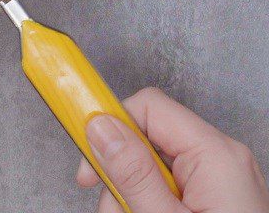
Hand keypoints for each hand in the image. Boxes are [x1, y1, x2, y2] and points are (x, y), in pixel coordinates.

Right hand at [76, 87, 268, 211]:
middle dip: (120, 170)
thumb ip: (132, 173)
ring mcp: (222, 179)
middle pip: (148, 136)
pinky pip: (171, 186)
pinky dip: (151, 203)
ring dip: (132, 193)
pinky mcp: (218, 198)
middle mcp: (222, 158)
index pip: (149, 107)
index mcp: (215, 154)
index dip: (112, 125)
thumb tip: (100, 126)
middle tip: (111, 207)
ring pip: (155, 165)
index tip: (87, 157)